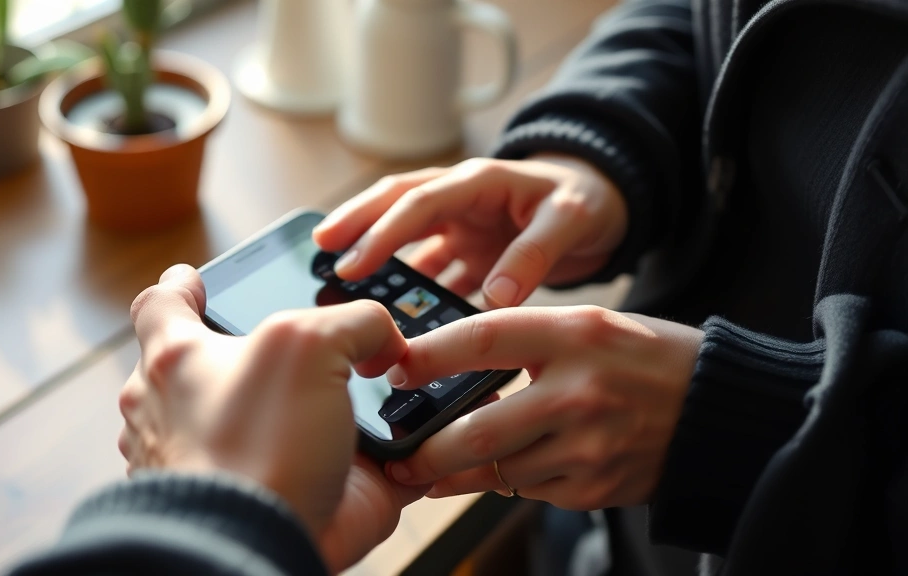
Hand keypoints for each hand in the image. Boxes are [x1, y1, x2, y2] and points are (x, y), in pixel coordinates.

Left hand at [119, 265, 428, 571]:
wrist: (263, 545)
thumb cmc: (255, 446)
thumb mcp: (306, 342)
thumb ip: (352, 322)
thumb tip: (385, 344)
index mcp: (178, 364)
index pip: (161, 307)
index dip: (182, 286)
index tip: (193, 278)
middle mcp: (194, 414)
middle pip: (213, 367)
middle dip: (255, 355)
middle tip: (306, 342)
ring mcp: (234, 461)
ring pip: (261, 425)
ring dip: (310, 412)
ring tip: (370, 392)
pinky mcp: (280, 500)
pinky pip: (317, 475)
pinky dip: (357, 462)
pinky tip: (397, 450)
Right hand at [313, 155, 626, 308]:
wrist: (607, 206)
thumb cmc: (587, 203)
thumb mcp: (570, 221)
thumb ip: (533, 254)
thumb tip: (494, 297)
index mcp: (478, 182)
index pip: (418, 202)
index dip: (382, 231)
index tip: (352, 263)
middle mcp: (460, 200)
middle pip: (394, 206)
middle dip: (354, 224)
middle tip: (317, 250)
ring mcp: (461, 226)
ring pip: (405, 238)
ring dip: (375, 257)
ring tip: (337, 284)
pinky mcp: (467, 251)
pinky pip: (429, 269)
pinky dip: (409, 289)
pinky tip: (390, 314)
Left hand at [382, 306, 702, 509]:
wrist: (716, 409)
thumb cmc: (644, 358)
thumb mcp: (589, 326)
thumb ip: (526, 340)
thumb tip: (453, 365)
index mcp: (574, 334)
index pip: (483, 339)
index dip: (429, 355)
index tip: (393, 367)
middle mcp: (579, 391)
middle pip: (478, 431)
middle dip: (427, 452)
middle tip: (397, 456)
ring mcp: (588, 446)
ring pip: (497, 470)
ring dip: (457, 475)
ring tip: (427, 473)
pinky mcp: (596, 486)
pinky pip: (530, 490)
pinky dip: (509, 481)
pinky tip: (502, 470)